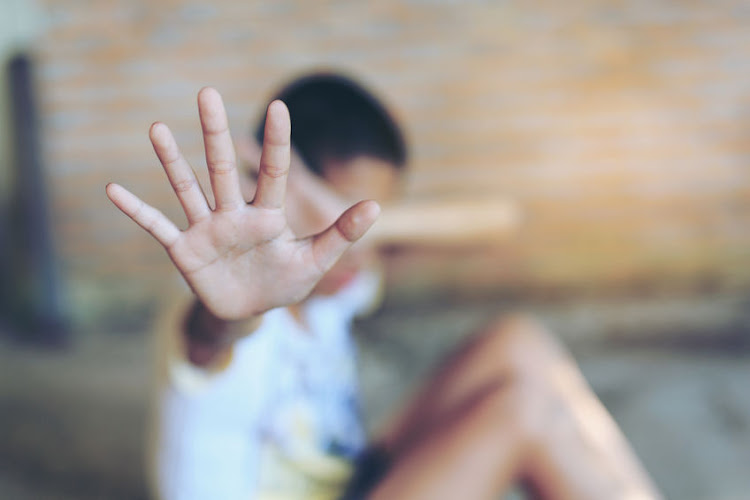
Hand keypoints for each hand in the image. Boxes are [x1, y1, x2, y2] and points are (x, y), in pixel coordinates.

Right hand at [106, 87, 379, 319]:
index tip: (279, 108)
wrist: (249, 311)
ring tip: (157, 128)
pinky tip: (112, 189)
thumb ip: (340, 234)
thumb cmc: (284, 282)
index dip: (276, 143)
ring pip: (188, 189)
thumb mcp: (315, 261)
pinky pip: (157, 227)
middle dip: (214, 132)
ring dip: (172, 161)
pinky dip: (136, 211)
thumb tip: (377, 205)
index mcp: (267, 215)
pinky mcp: (185, 250)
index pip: (274, 172)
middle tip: (207, 93)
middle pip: (222, 169)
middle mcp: (234, 214)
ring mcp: (207, 229)